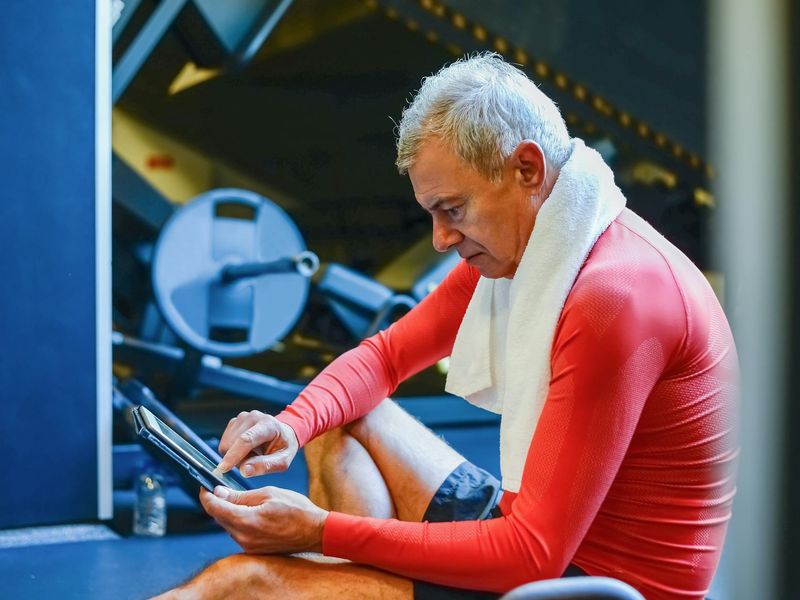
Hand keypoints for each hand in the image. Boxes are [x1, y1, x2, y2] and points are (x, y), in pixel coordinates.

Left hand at [199, 486, 327, 553]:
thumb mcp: (268, 494)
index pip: (214, 508)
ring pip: (228, 525)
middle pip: (219, 517)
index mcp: (246, 521)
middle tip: (223, 488)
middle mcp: (244, 537)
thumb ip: (241, 496)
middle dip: (218, 502)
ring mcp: (249, 546)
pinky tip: (250, 512)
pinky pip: (238, 533)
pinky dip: (239, 521)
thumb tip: (219, 492)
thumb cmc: (296, 509)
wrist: (315, 532)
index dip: (206, 496)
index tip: (205, 486)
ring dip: (229, 512)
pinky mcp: (254, 550)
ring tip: (242, 499)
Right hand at [216, 410, 297, 476]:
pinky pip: (225, 442)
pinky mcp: (235, 422)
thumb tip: (244, 471)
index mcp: (268, 424)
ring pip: (226, 443)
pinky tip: (246, 450)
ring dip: (235, 456)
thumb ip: (265, 466)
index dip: (234, 454)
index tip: (224, 468)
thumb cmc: (283, 447)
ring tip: (252, 455)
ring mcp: (242, 417)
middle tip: (253, 462)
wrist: (282, 433)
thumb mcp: (283, 461)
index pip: (247, 439)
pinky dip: (232, 451)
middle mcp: (253, 417)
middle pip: (233, 442)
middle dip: (238, 459)